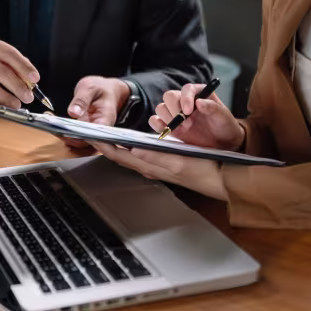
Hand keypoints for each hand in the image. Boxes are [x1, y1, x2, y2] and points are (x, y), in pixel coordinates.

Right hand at [0, 32, 38, 108]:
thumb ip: (8, 61)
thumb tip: (28, 77)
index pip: (8, 53)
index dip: (24, 66)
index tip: (35, 78)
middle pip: (1, 71)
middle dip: (18, 86)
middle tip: (28, 96)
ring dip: (6, 98)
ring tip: (16, 103)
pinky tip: (0, 106)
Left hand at [61, 76, 129, 148]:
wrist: (108, 90)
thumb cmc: (101, 88)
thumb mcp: (90, 87)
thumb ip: (82, 100)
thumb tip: (73, 113)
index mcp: (106, 119)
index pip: (95, 134)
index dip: (81, 136)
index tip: (66, 130)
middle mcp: (101, 129)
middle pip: (86, 142)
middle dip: (68, 137)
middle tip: (54, 128)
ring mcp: (93, 132)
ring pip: (79, 142)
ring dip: (64, 136)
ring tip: (51, 127)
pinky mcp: (86, 132)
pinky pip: (76, 138)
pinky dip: (65, 134)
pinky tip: (55, 126)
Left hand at [90, 141, 227, 200]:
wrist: (222, 179)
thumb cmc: (205, 170)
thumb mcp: (179, 160)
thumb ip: (156, 156)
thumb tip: (133, 150)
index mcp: (150, 166)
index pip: (118, 156)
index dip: (102, 145)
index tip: (88, 135)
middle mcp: (150, 167)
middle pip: (119, 155)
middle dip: (104, 144)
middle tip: (90, 132)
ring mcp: (156, 165)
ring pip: (128, 155)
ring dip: (115, 144)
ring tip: (103, 133)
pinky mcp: (163, 162)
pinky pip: (140, 153)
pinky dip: (129, 145)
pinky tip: (127, 139)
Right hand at [150, 84, 244, 150]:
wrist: (223, 143)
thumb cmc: (225, 126)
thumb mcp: (224, 116)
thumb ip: (213, 108)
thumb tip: (199, 102)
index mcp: (198, 93)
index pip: (187, 89)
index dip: (185, 98)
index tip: (188, 111)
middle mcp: (185, 101)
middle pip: (169, 96)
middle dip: (174, 109)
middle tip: (185, 122)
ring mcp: (175, 113)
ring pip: (161, 108)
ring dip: (169, 119)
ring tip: (183, 128)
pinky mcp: (170, 125)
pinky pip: (155, 121)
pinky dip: (157, 125)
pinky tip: (167, 130)